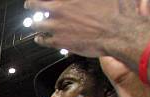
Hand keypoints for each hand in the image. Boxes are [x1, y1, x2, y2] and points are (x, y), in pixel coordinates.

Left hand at [25, 0, 140, 56]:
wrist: (120, 32)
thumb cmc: (118, 10)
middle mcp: (61, 8)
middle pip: (36, 4)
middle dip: (31, 3)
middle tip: (29, 4)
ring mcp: (58, 25)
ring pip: (36, 23)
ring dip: (34, 22)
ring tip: (33, 22)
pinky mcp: (59, 40)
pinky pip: (42, 40)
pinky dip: (39, 38)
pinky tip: (39, 38)